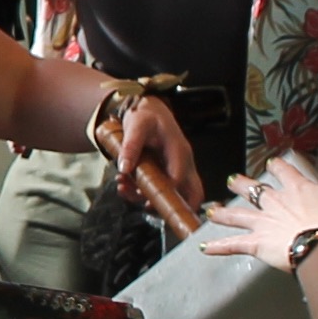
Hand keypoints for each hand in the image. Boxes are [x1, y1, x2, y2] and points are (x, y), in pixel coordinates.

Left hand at [107, 93, 202, 213]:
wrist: (146, 109)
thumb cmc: (146, 115)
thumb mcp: (137, 126)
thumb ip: (130, 146)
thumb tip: (124, 168)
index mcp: (179, 151)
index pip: (179, 178)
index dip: (166, 193)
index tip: (148, 202)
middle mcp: (182, 163)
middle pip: (193, 193)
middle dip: (175, 207)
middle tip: (149, 208)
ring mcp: (176, 169)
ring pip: (176, 194)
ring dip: (150, 198)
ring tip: (124, 188)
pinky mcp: (167, 172)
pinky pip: (162, 189)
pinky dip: (142, 192)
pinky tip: (124, 185)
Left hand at [198, 150, 317, 273]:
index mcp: (298, 189)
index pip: (285, 172)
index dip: (278, 166)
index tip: (273, 162)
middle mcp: (275, 202)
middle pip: (255, 190)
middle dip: (242, 184)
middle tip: (231, 179)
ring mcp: (263, 222)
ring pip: (238, 215)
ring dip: (223, 212)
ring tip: (210, 210)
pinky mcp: (256, 243)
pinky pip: (233, 245)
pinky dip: (218, 247)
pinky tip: (203, 247)